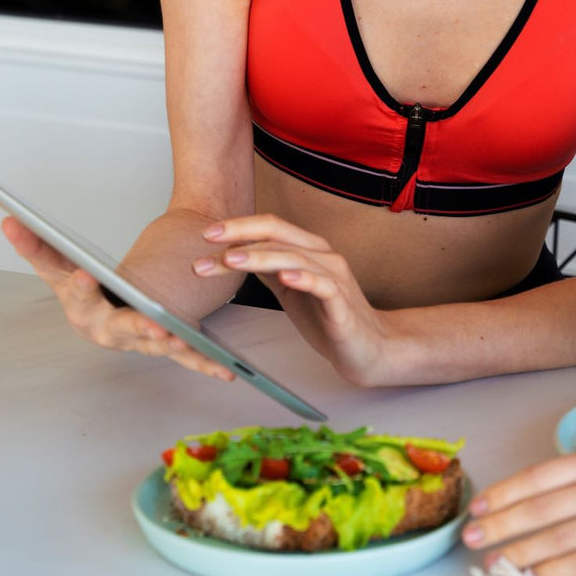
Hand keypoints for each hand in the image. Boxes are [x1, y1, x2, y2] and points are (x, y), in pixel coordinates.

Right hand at [0, 216, 232, 380]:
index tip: (84, 274)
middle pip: (121, 328)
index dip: (81, 285)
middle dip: (136, 325)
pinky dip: (204, 364)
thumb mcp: (57, 266)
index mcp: (83, 311)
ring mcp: (138, 340)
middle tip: (150, 323)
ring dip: (170, 343)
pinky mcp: (164, 345)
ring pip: (154, 343)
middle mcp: (111, 331)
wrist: (101, 316)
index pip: (78, 295)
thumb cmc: (82, 290)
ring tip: (184, 340)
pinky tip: (226, 373)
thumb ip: (35, 245)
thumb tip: (9, 220)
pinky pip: (184, 356)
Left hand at [194, 214, 394, 385]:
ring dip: (260, 257)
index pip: (271, 227)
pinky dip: (303, 278)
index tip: (206, 233)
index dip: (239, 226)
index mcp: (309, 250)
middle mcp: (323, 256)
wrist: (368, 349)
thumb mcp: (290, 290)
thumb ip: (269, 269)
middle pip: (279, 234)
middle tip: (209, 239)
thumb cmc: (329, 319)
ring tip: (231, 259)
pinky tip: (284, 277)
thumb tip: (235, 252)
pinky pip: (323, 285)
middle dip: (241, 234)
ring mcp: (334, 277)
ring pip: (295, 257)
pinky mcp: (342, 303)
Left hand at [461, 446, 575, 575]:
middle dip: (500, 525)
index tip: (478, 507)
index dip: (504, 493)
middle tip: (472, 538)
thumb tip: (527, 501)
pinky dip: (555, 572)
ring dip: (520, 553)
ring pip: (557, 538)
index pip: (539, 476)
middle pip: (541, 508)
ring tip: (496, 563)